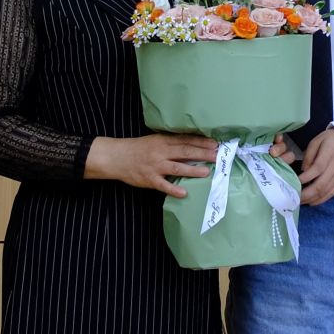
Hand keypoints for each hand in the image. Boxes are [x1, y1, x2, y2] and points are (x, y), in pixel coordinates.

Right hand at [85, 133, 219, 196]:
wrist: (116, 157)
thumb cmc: (138, 148)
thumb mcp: (154, 140)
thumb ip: (171, 143)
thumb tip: (193, 145)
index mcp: (163, 141)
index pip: (185, 140)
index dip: (201, 142)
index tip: (215, 143)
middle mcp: (161, 152)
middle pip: (184, 152)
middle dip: (202, 154)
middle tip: (217, 156)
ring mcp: (155, 166)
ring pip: (176, 168)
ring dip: (192, 170)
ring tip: (206, 172)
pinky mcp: (149, 179)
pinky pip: (163, 185)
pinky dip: (173, 189)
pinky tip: (184, 192)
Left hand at [297, 128, 333, 205]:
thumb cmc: (330, 140)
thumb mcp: (317, 141)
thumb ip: (309, 155)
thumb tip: (303, 170)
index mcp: (329, 153)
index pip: (317, 168)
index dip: (306, 177)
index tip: (294, 182)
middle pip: (321, 184)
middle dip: (306, 193)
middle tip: (293, 197)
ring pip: (325, 191)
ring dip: (311, 199)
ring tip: (299, 202)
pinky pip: (331, 194)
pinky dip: (320, 200)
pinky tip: (311, 202)